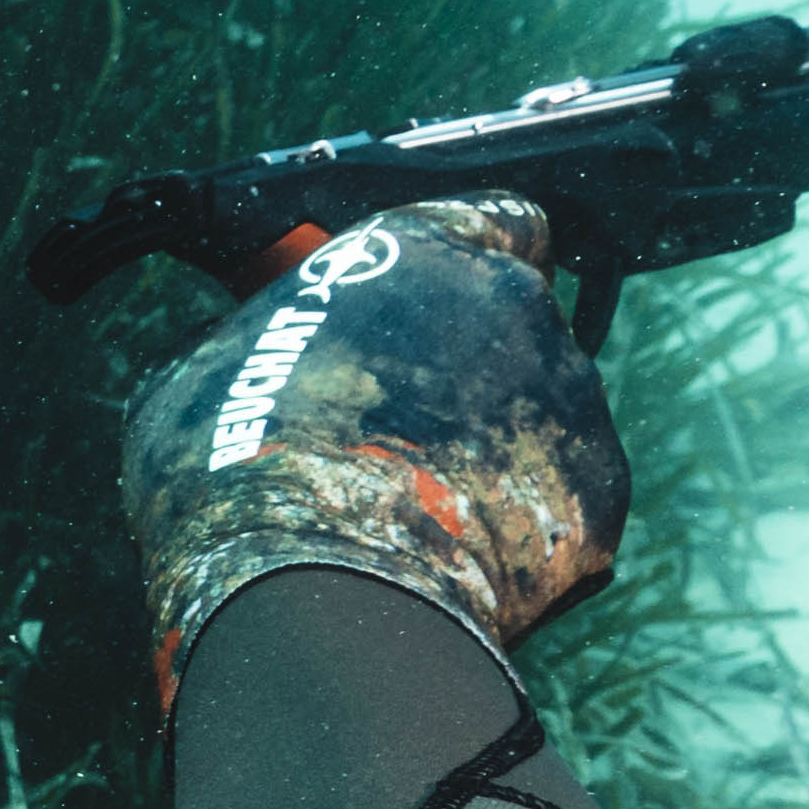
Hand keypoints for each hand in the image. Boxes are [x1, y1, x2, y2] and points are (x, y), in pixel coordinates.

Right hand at [115, 197, 630, 681]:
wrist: (312, 588)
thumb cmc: (232, 469)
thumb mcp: (208, 368)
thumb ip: (270, 344)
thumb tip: (257, 365)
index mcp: (414, 247)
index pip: (495, 219)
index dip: (474, 267)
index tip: (444, 311)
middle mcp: (507, 299)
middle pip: (518, 323)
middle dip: (477, 375)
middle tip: (407, 438)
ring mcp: (566, 391)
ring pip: (544, 417)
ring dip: (499, 455)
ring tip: (420, 518)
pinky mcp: (600, 487)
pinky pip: (565, 503)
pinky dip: (524, 532)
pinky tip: (457, 562)